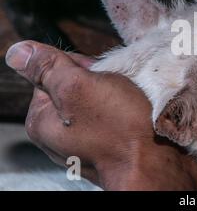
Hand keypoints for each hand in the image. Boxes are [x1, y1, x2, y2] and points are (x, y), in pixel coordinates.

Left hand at [5, 41, 196, 189]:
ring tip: (129, 100)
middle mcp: (60, 132)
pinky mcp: (109, 142)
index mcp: (43, 119)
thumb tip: (19, 53)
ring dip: (116, 91)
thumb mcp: (78, 88)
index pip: (51, 72)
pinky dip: (125, 106)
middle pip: (76, 85)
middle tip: (116, 88)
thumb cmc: (120, 131)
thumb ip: (47, 67)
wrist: (156, 164)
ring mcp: (85, 140)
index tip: (96, 73)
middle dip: (99, 79)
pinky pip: (114, 113)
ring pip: (99, 97)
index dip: (78, 65)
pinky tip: (134, 112)